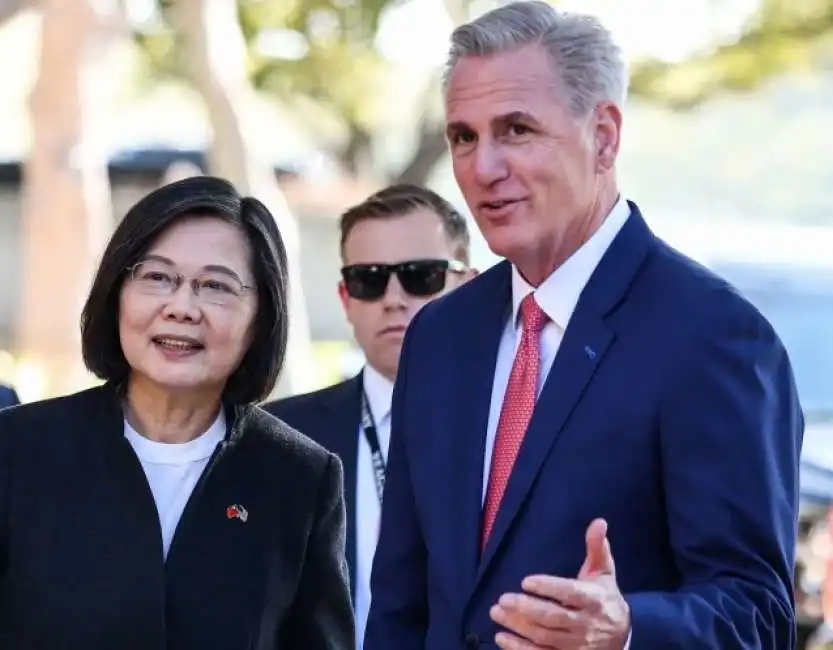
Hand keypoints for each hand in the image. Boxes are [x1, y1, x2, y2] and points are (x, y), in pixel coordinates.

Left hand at [490, 519, 629, 649]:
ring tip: (496, 612)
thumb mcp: (604, 571)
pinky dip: (520, 649)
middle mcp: (585, 624)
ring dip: (518, 626)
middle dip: (526, 609)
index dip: (548, 587)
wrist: (623, 635)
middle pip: (553, 618)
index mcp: (593, 599)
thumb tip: (599, 522)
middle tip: (502, 599)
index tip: (526, 581)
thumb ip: (597, 547)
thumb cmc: (605, 597)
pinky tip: (502, 638)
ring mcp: (576, 644)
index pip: (570, 593)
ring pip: (544, 637)